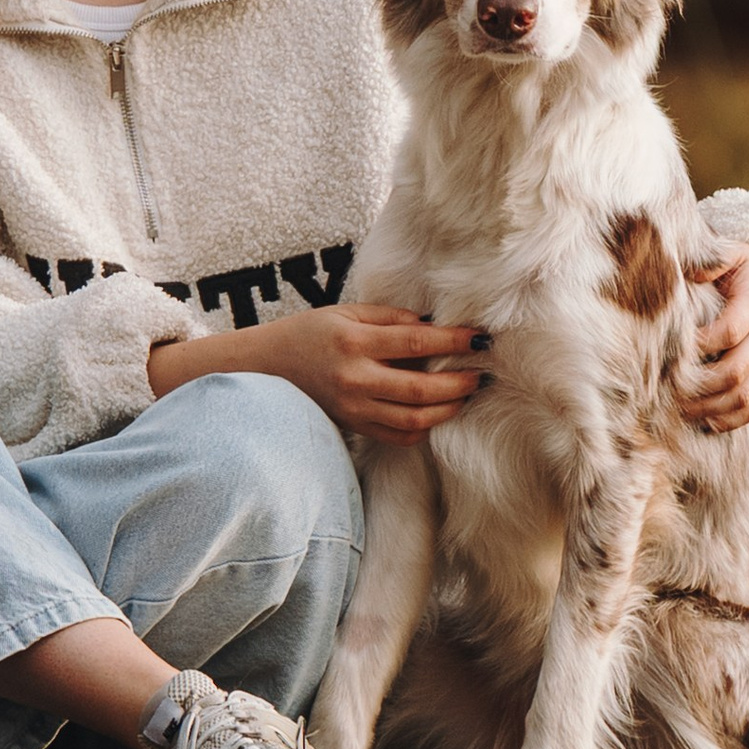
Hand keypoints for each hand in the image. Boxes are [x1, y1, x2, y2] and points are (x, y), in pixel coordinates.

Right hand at [150, 305, 489, 438]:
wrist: (265, 370)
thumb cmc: (307, 334)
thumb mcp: (344, 313)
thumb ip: (388, 317)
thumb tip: (431, 325)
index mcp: (354, 344)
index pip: (415, 343)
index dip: (453, 341)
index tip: (480, 337)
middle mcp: (355, 380)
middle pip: (421, 389)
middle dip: (460, 382)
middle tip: (483, 373)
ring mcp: (355, 409)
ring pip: (414, 419)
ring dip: (448, 408)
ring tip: (467, 394)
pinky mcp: (354, 427)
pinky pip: (398, 435)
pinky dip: (423, 426)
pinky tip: (437, 412)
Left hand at [681, 242, 748, 433]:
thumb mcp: (737, 253)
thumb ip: (711, 260)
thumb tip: (685, 272)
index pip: (729, 331)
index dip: (701, 344)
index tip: (672, 349)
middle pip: (735, 371)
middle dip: (700, 385)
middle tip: (668, 389)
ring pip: (745, 396)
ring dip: (711, 408)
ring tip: (680, 410)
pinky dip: (732, 420)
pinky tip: (707, 422)